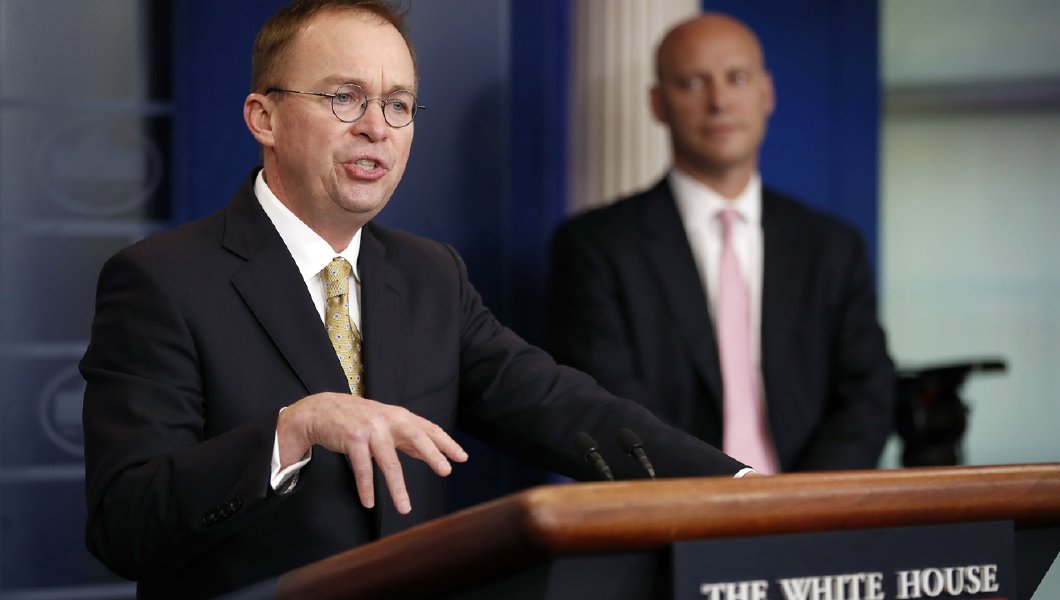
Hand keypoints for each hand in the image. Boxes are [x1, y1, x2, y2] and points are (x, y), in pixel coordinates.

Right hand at [277, 392, 467, 513]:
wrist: (321, 410)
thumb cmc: (357, 419)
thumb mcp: (385, 423)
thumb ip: (406, 437)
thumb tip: (432, 453)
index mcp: (399, 416)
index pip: (428, 429)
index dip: (446, 443)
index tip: (462, 457)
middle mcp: (388, 419)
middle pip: (416, 436)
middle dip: (432, 454)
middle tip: (446, 470)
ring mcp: (370, 429)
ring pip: (389, 461)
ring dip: (397, 488)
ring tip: (405, 508)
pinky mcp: (352, 439)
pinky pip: (362, 468)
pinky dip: (366, 487)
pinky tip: (370, 502)